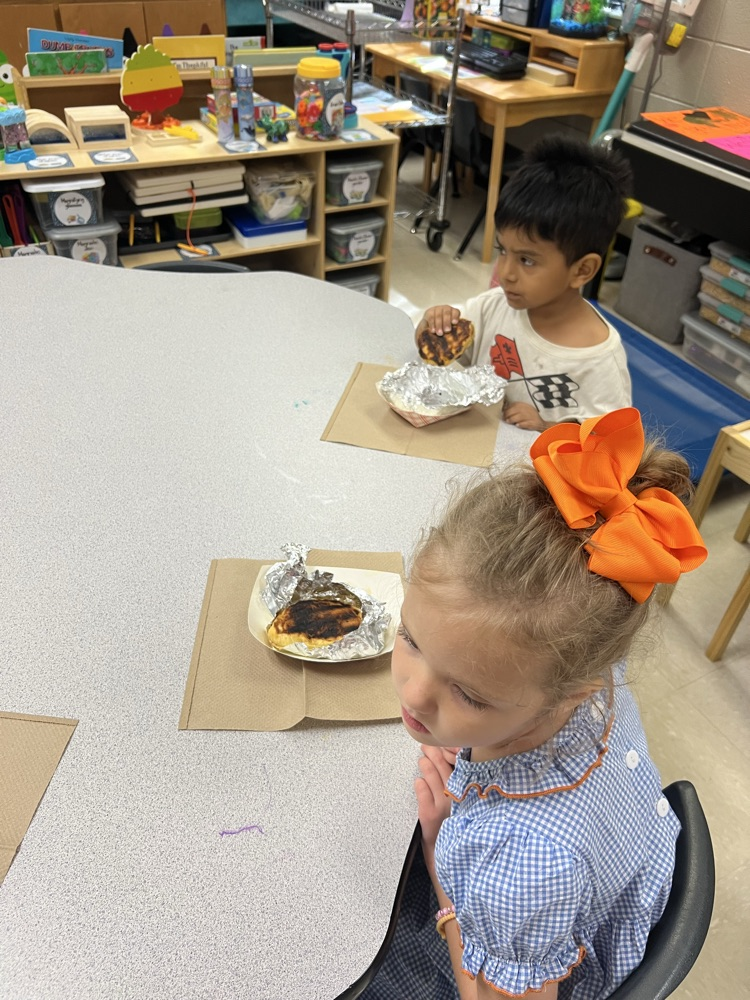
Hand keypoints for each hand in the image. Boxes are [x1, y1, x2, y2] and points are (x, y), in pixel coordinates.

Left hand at [415, 744, 458, 867]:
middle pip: (446, 770)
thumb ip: (464, 794)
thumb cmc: (459, 837)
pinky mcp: (429, 817)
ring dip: (427, 766)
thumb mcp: (467, 813)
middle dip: (436, 755)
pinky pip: (423, 795)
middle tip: (428, 746)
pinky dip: (420, 786)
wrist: (450, 865)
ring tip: (422, 759)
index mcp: (469, 799)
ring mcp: (444, 809)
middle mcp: (459, 801)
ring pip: (434, 780)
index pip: (461, 769)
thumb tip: (456, 771)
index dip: (452, 754)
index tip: (447, 745)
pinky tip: (418, 781)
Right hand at [417, 305, 460, 337]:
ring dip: (439, 324)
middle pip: (447, 313)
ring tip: (439, 333)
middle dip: (447, 322)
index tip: (455, 323)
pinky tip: (432, 331)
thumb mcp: (449, 331)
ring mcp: (437, 309)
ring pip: (439, 315)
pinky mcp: (429, 312)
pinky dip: (432, 324)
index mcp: (453, 312)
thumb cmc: (443, 331)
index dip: (455, 317)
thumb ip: (454, 333)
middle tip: (447, 330)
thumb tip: (458, 343)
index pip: (456, 312)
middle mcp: (446, 309)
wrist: (429, 328)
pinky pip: (431, 317)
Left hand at [503, 402, 549, 431]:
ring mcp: (531, 416)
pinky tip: (517, 425)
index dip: (506, 409)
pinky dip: (521, 424)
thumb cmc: (529, 417)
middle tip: (504, 418)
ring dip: (512, 419)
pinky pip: (526, 423)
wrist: (541, 424)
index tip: (502, 413)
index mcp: (525, 405)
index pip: (514, 405)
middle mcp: (528, 409)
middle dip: (508, 414)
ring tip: (508, 421)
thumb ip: (514, 409)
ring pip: (519, 416)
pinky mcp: (533, 423)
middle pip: (515, 410)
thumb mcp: (523, 410)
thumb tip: (503, 410)